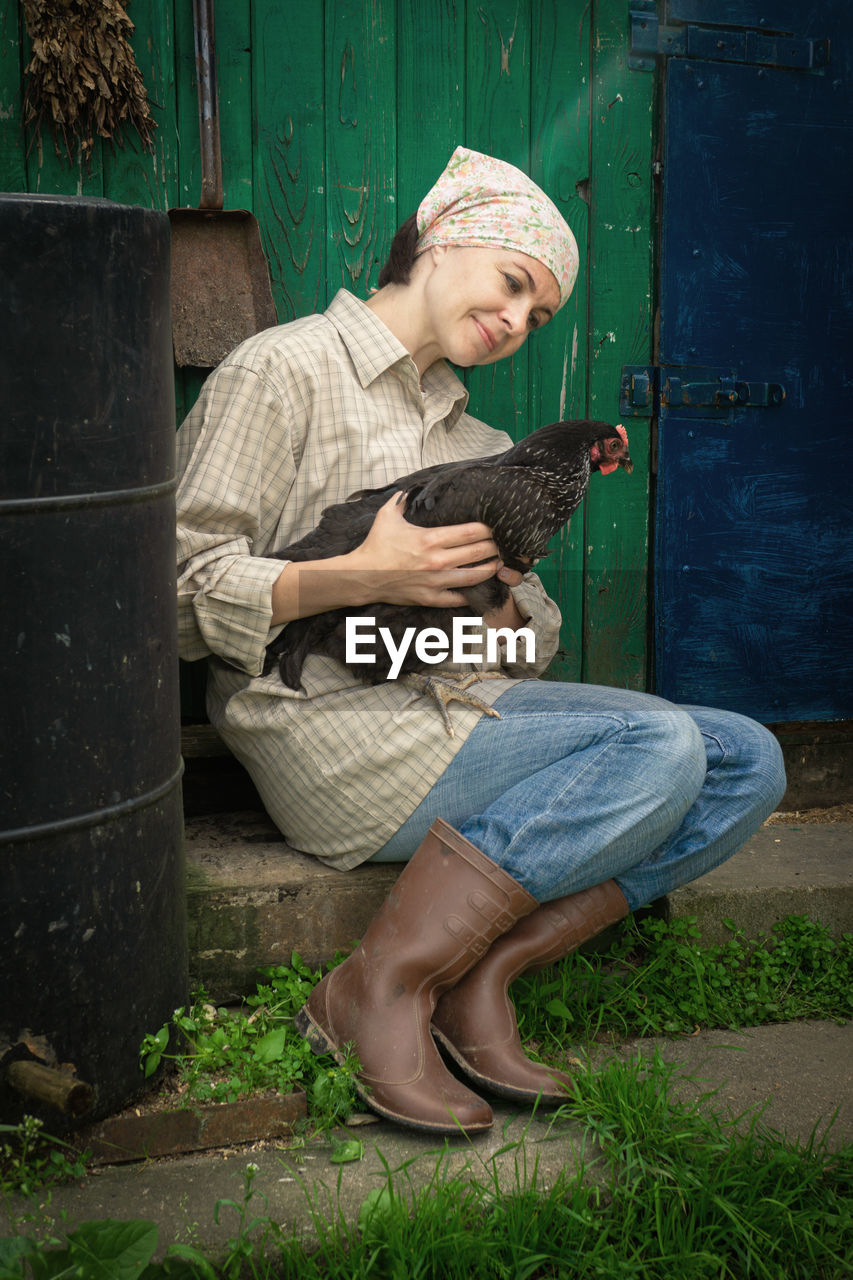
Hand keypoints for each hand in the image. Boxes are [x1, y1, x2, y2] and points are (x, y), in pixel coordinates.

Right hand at [347, 492, 501, 606]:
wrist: (362, 576)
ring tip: (499, 563)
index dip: (488, 529)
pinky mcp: (431, 598)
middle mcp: (437, 561)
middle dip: (495, 547)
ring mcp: (436, 581)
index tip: (496, 526)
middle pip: (478, 552)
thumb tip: (408, 488)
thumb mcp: (387, 516)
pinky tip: (480, 587)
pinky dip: (471, 593)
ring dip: (490, 569)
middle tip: (504, 543)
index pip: (470, 532)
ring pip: (475, 576)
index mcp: (430, 539)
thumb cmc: (375, 546)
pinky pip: (459, 598)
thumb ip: (401, 499)